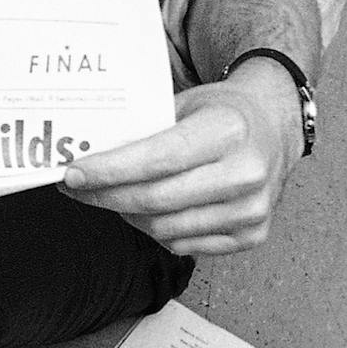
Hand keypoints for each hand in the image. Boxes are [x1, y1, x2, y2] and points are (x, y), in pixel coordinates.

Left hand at [60, 60, 306, 254]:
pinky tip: (143, 211)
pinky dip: (154, 230)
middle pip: (157, 199)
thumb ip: (144, 128)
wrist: (275, 129)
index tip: (72, 175)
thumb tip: (85, 152)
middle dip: (106, 196)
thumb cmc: (223, 113)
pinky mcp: (253, 235)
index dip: (110, 170)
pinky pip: (184, 244)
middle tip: (76, 189)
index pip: (158, 158)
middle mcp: (246, 173)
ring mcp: (252, 209)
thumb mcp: (186, 102)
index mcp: (229, 130)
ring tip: (108, 197)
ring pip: (165, 228)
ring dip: (126, 215)